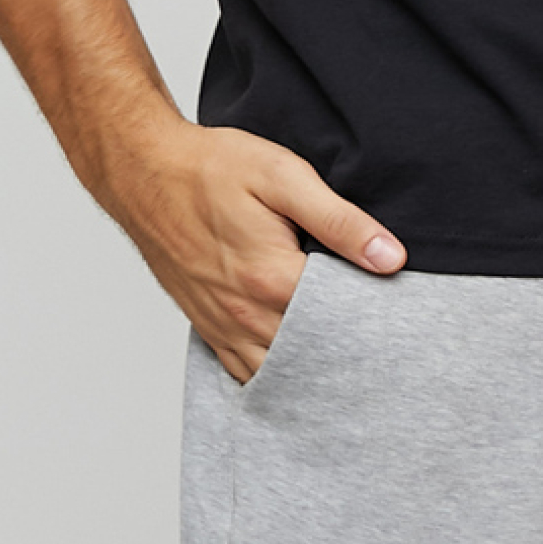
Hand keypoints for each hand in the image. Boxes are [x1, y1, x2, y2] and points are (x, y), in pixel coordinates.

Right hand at [98, 118, 405, 382]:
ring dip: (315, 369)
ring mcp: (223, 326)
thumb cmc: (211, 167)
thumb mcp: (283, 176)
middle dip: (350, 350)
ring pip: (282, 374)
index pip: (344, 322)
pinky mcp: (208, 327)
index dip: (375, 319)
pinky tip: (301, 365)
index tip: (398, 313)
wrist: (144, 172)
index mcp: (272, 278)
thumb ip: (339, 220)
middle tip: (383, 341)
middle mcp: (245, 314)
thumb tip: (391, 258)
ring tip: (348, 357)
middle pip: (316, 356)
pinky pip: (246, 373)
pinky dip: (277, 376)